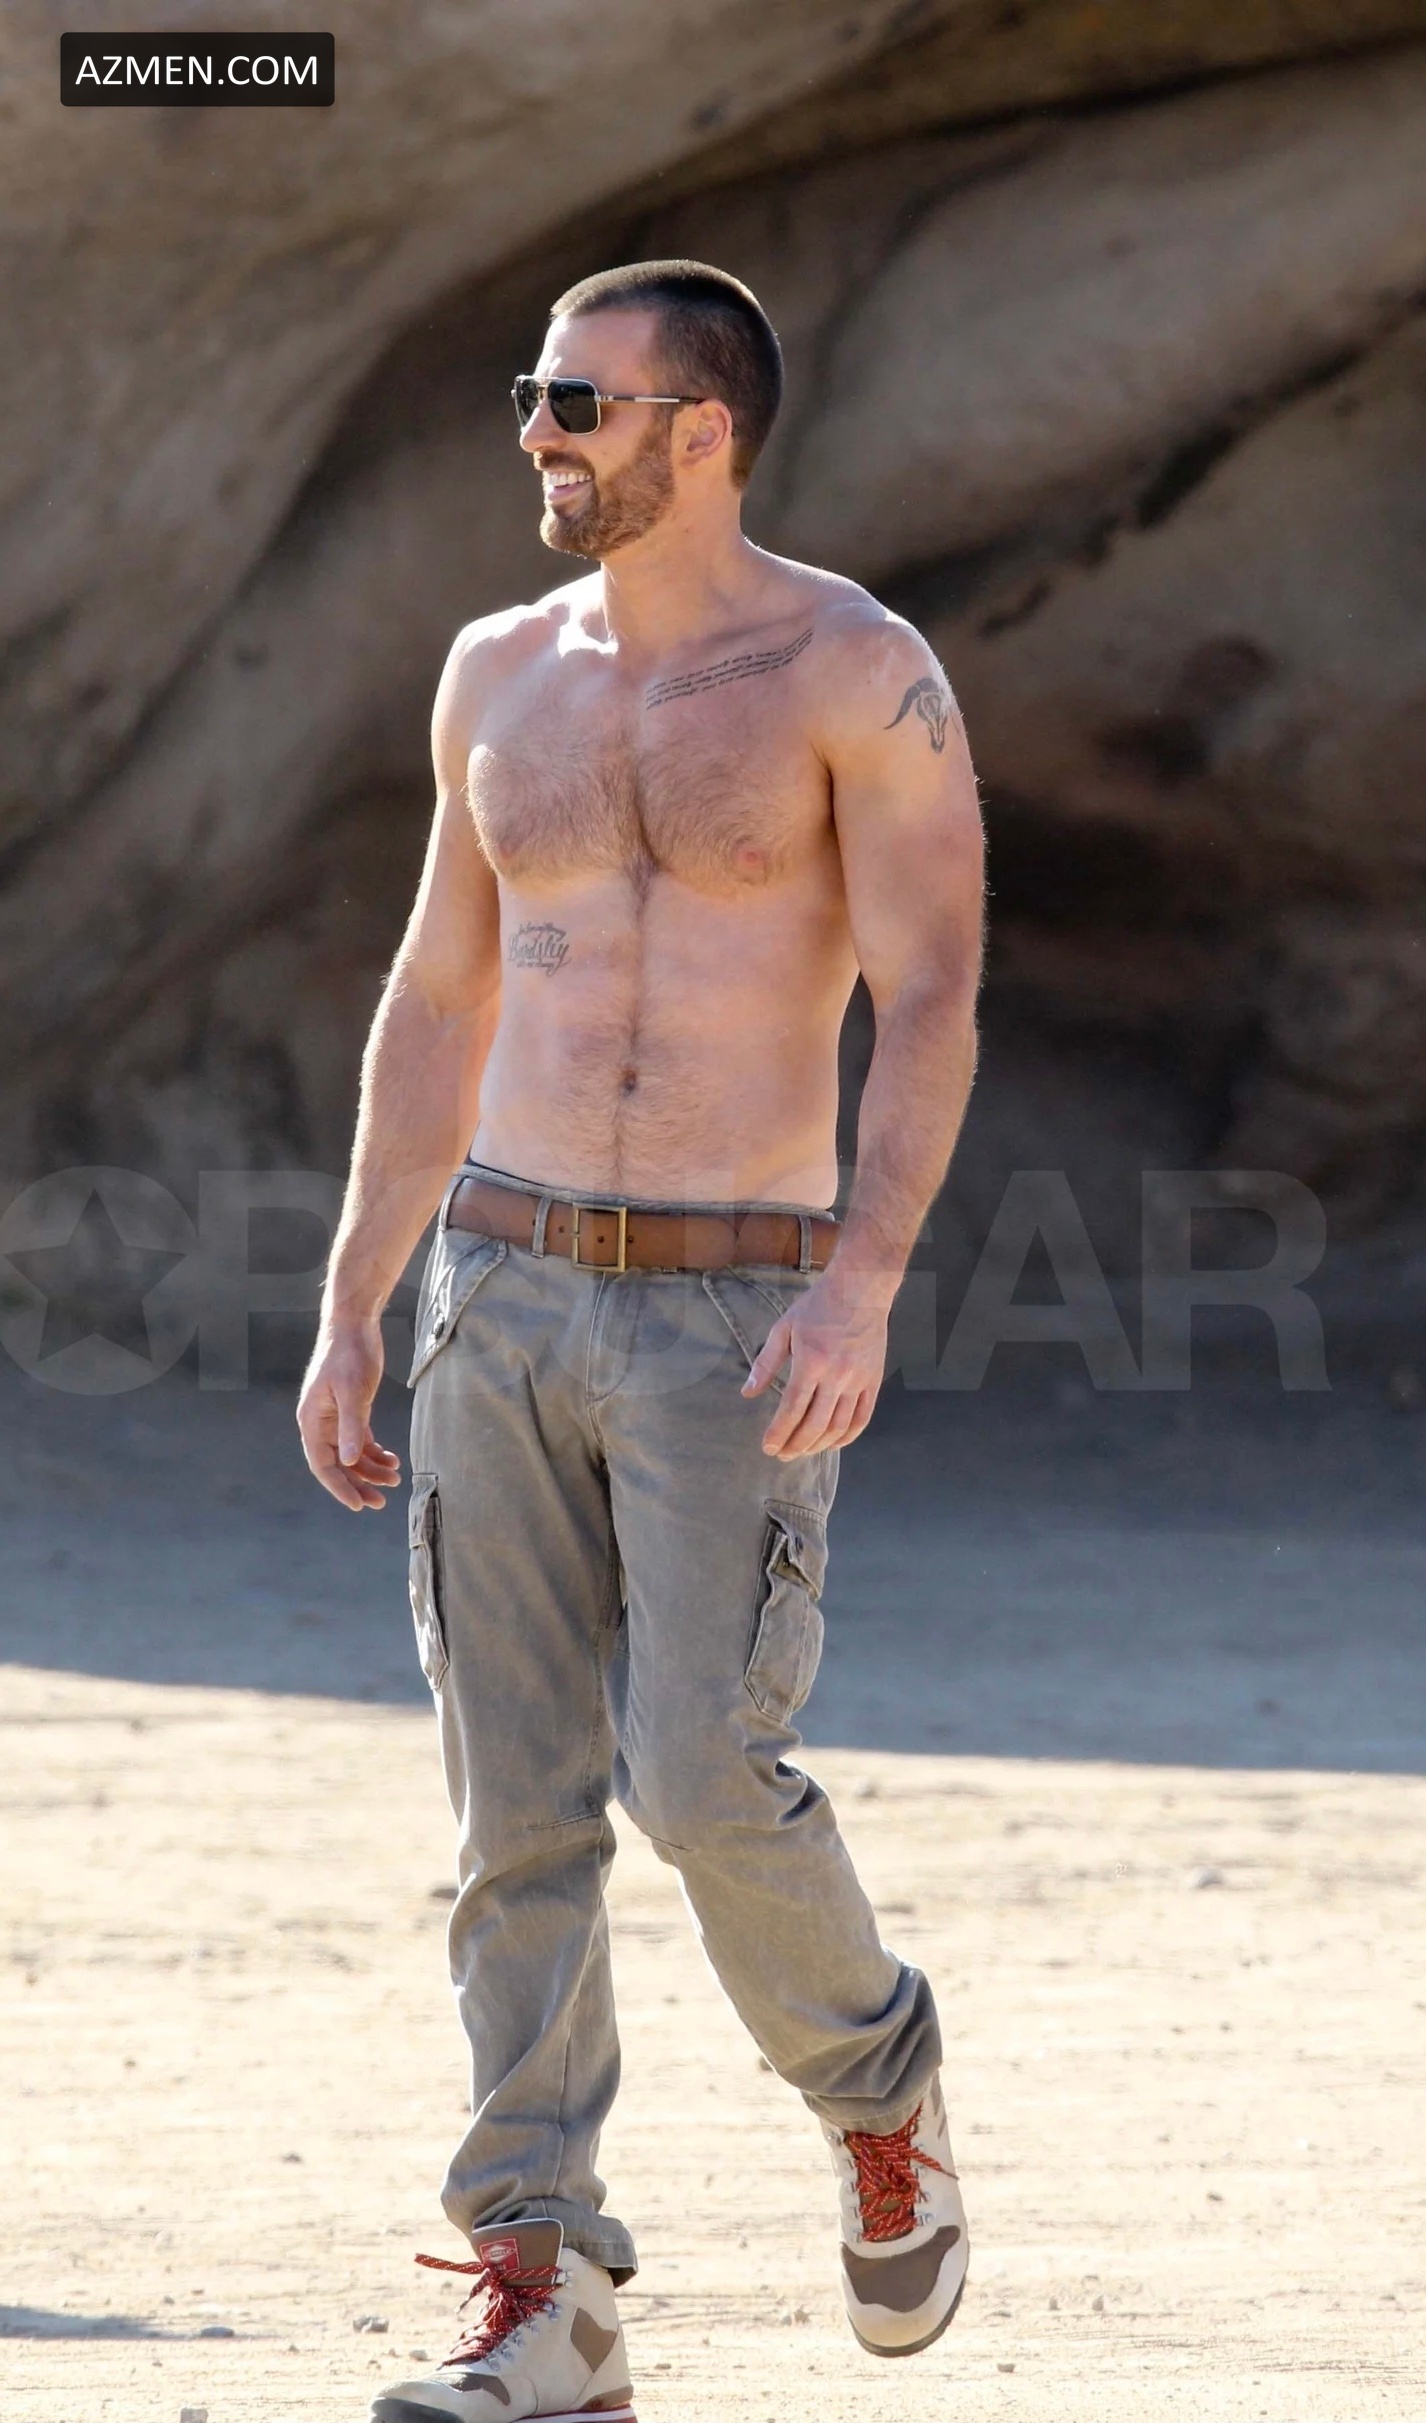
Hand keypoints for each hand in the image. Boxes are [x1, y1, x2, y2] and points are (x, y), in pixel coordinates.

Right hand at [296, 1316, 401, 1510]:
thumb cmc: (350, 1355)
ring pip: (350, 1454)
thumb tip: (347, 1461)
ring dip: (370, 1469)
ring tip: (394, 1480)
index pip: (322, 1465)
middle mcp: (320, 1423)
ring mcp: (335, 1417)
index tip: (359, 1505)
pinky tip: (392, 1460)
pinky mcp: (352, 1409)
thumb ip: (351, 1426)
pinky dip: (374, 1452)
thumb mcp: (353, 1391)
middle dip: (358, 1483)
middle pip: (337, 1464)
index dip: (339, 1487)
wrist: (355, 1325)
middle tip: (381, 1501)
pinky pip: (360, 1440)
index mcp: (312, 1421)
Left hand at [741, 1270, 890, 1459]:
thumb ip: (766, 1363)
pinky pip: (862, 1418)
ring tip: (803, 1451)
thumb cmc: (818, 1306)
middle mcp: (836, 1376)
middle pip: (815, 1424)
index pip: (792, 1408)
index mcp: (811, 1362)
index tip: (768, 1447)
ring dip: (819, 1445)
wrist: (861, 1290)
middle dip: (796, 1445)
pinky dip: (847, 1437)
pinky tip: (833, 1444)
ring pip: (839, 1426)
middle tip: (782, 1455)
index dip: (779, 1432)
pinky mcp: (873, 1381)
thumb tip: (748, 1393)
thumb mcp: (784, 1328)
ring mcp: (858, 1381)